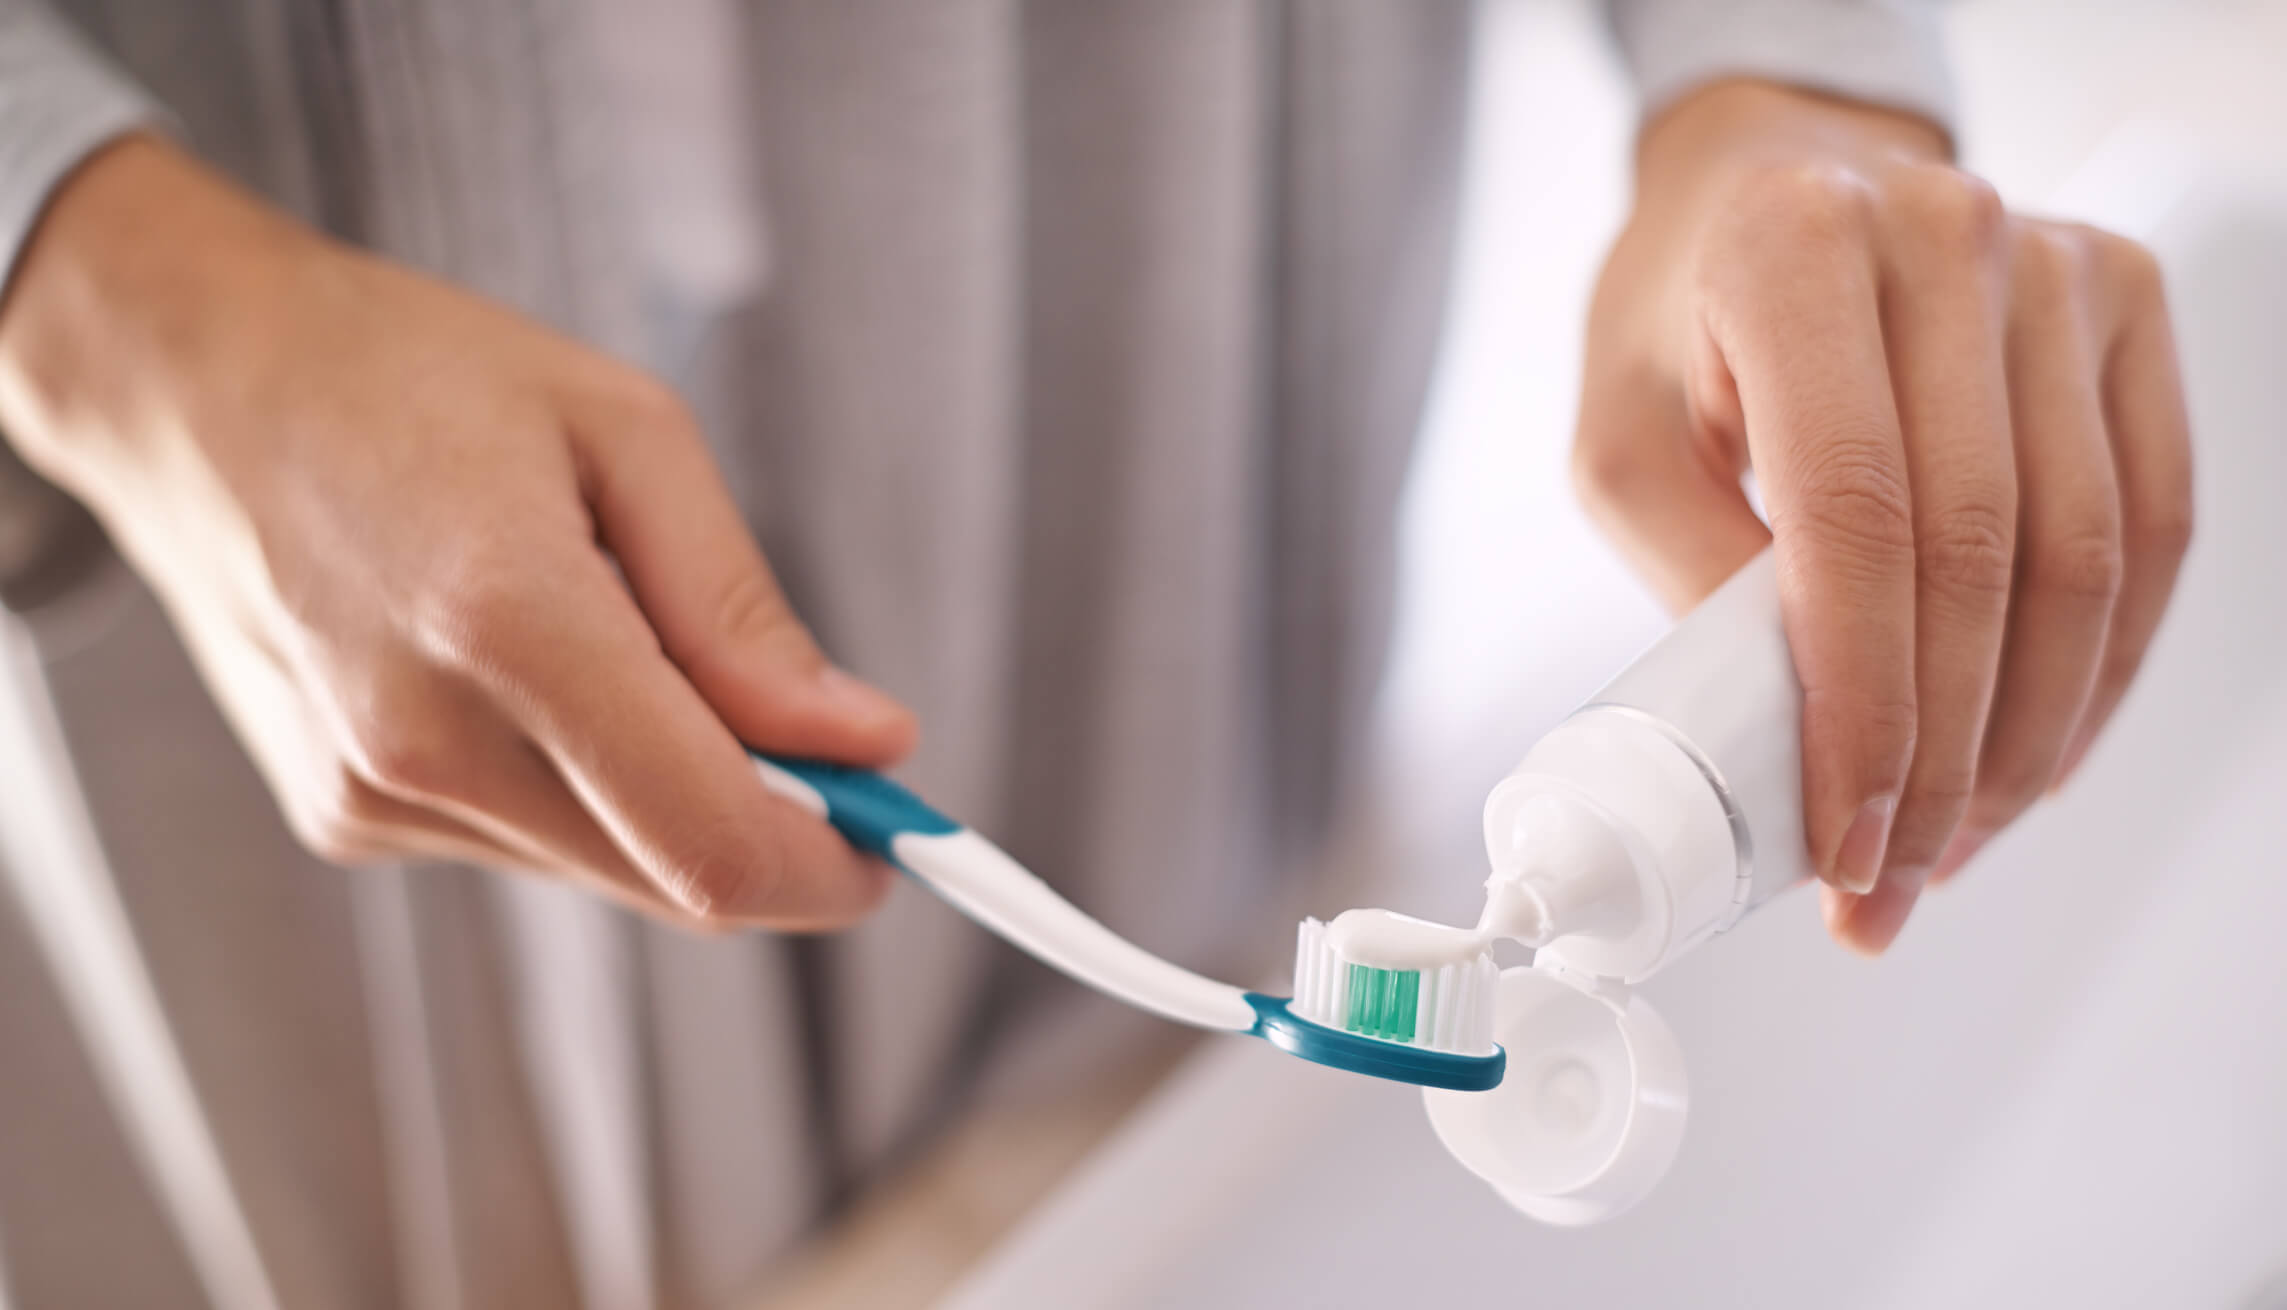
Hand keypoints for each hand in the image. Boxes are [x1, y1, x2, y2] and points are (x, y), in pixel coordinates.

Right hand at [0, 137, 916, 929]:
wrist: (191, 389)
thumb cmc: (411, 377)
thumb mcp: (624, 431)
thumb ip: (744, 611)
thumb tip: (865, 739)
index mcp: (507, 623)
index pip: (713, 841)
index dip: (834, 865)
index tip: (897, 837)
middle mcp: (425, 741)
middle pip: (674, 880)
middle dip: (772, 827)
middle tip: (808, 731)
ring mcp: (371, 794)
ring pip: (607, 870)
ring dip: (668, 797)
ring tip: (619, 640)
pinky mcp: (344, 817)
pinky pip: (526, 842)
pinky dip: (579, 786)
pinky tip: (527, 671)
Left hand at [1573, 83, 2192, 952]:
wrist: (1772, 185)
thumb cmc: (1680, 320)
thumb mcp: (1620, 437)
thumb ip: (1689, 572)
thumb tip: (1781, 747)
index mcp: (1795, 252)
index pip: (1856, 519)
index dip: (1862, 704)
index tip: (1843, 839)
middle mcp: (1947, 239)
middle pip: (1981, 555)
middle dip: (1939, 757)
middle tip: (1890, 881)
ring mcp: (2058, 265)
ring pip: (2084, 557)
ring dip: (2025, 738)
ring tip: (1951, 846)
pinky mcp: (2127, 305)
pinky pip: (2152, 523)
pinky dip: (2098, 667)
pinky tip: (2033, 758)